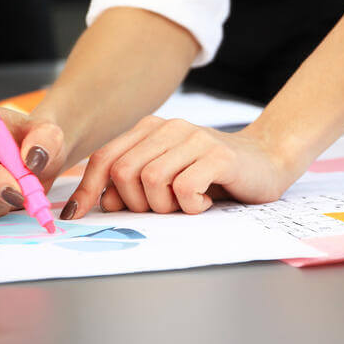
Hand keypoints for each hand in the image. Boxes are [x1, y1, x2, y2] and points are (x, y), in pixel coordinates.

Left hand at [62, 117, 294, 218]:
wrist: (267, 161)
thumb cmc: (213, 175)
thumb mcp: (167, 177)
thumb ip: (133, 184)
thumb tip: (101, 201)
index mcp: (149, 129)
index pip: (104, 158)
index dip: (88, 189)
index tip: (76, 215)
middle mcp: (169, 127)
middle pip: (124, 172)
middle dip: (136, 203)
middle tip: (164, 208)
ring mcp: (195, 138)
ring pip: (152, 181)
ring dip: (166, 206)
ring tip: (187, 204)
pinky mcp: (218, 155)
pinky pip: (185, 188)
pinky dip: (191, 205)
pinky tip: (205, 202)